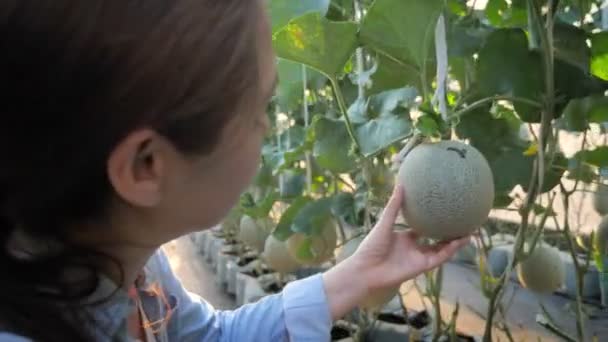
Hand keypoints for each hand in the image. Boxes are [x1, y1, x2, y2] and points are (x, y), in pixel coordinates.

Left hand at [351, 185, 469, 291]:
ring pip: (442, 249)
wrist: (366, 270)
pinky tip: (459, 241)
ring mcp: (419, 257)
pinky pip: (439, 258)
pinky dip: (449, 250)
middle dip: (449, 232)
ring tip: (470, 232)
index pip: (422, 227)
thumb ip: (394, 206)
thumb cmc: (371, 247)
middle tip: (463, 221)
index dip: (433, 220)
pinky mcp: (421, 267)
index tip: (444, 209)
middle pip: (436, 239)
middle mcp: (414, 247)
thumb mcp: (384, 223)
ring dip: (455, 242)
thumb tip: (401, 184)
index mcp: (405, 237)